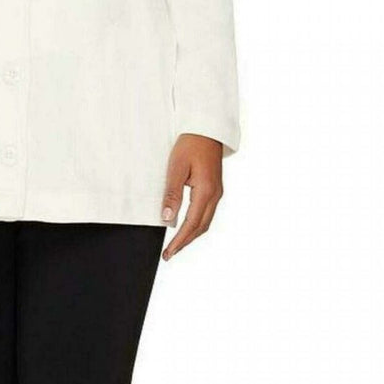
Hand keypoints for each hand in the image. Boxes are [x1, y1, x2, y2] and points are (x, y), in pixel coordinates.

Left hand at [160, 133, 223, 260]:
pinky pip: (206, 212)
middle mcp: (215, 195)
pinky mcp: (214, 188)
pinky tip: (186, 225)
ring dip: (191, 234)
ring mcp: (217, 192)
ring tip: (176, 243)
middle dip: (185, 242)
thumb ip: (172, 194)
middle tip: (170, 253)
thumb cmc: (191, 144)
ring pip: (205, 221)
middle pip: (201, 227)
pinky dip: (196, 223)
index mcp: (206, 191)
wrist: (207, 129)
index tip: (168, 253)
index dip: (179, 241)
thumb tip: (167, 218)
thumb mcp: (177, 167)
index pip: (191, 224)